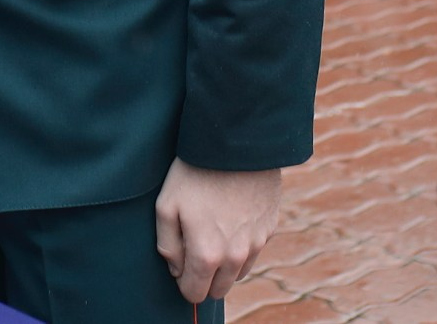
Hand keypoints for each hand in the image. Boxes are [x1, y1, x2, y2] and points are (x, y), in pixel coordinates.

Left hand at [154, 161, 279, 304]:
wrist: (236, 143)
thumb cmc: (195, 173)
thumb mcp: (166, 206)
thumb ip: (167, 246)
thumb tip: (177, 269)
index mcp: (207, 255)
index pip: (194, 293)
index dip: (183, 281)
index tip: (180, 261)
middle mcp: (235, 256)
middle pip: (218, 289)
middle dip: (205, 277)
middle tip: (195, 246)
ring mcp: (256, 243)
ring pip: (238, 272)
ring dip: (225, 263)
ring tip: (214, 229)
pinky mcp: (270, 227)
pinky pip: (253, 250)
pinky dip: (242, 243)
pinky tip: (232, 216)